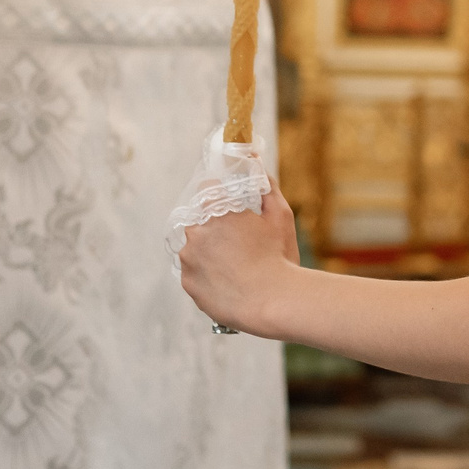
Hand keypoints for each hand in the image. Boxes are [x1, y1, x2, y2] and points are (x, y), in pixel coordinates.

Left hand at [177, 182, 300, 336]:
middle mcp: (196, 231)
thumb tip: (257, 165)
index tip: (231, 208)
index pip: (208, 189)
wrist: (273, 302)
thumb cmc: (279, 257)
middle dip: (216, 228)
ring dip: (210, 252)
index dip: (221, 197)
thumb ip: (267, 187)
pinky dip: (207, 275)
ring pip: (195, 247)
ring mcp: (189, 258)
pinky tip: (229, 281)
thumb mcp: (280, 216)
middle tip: (240, 243)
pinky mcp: (188, 282)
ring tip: (236, 267)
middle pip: (200, 221)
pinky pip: (194, 272)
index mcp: (216, 210)